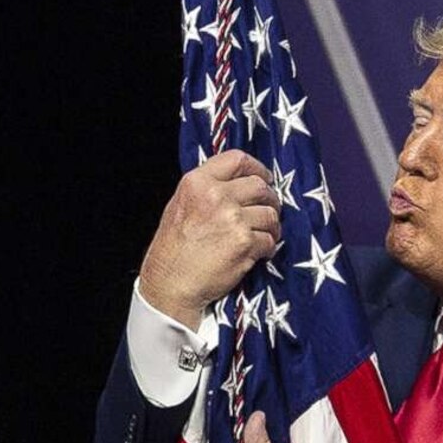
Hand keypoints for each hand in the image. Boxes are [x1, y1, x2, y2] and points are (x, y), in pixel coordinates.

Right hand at [139, 150, 280, 318]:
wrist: (170, 283)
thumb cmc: (173, 249)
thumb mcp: (180, 205)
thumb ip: (207, 189)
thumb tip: (239, 182)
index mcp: (197, 182)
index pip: (237, 159)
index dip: (257, 168)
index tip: (264, 178)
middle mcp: (216, 196)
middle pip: (260, 186)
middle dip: (269, 199)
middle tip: (268, 211)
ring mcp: (233, 219)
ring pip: (270, 214)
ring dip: (271, 226)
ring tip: (262, 235)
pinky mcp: (245, 243)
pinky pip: (270, 239)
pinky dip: (268, 247)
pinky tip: (257, 252)